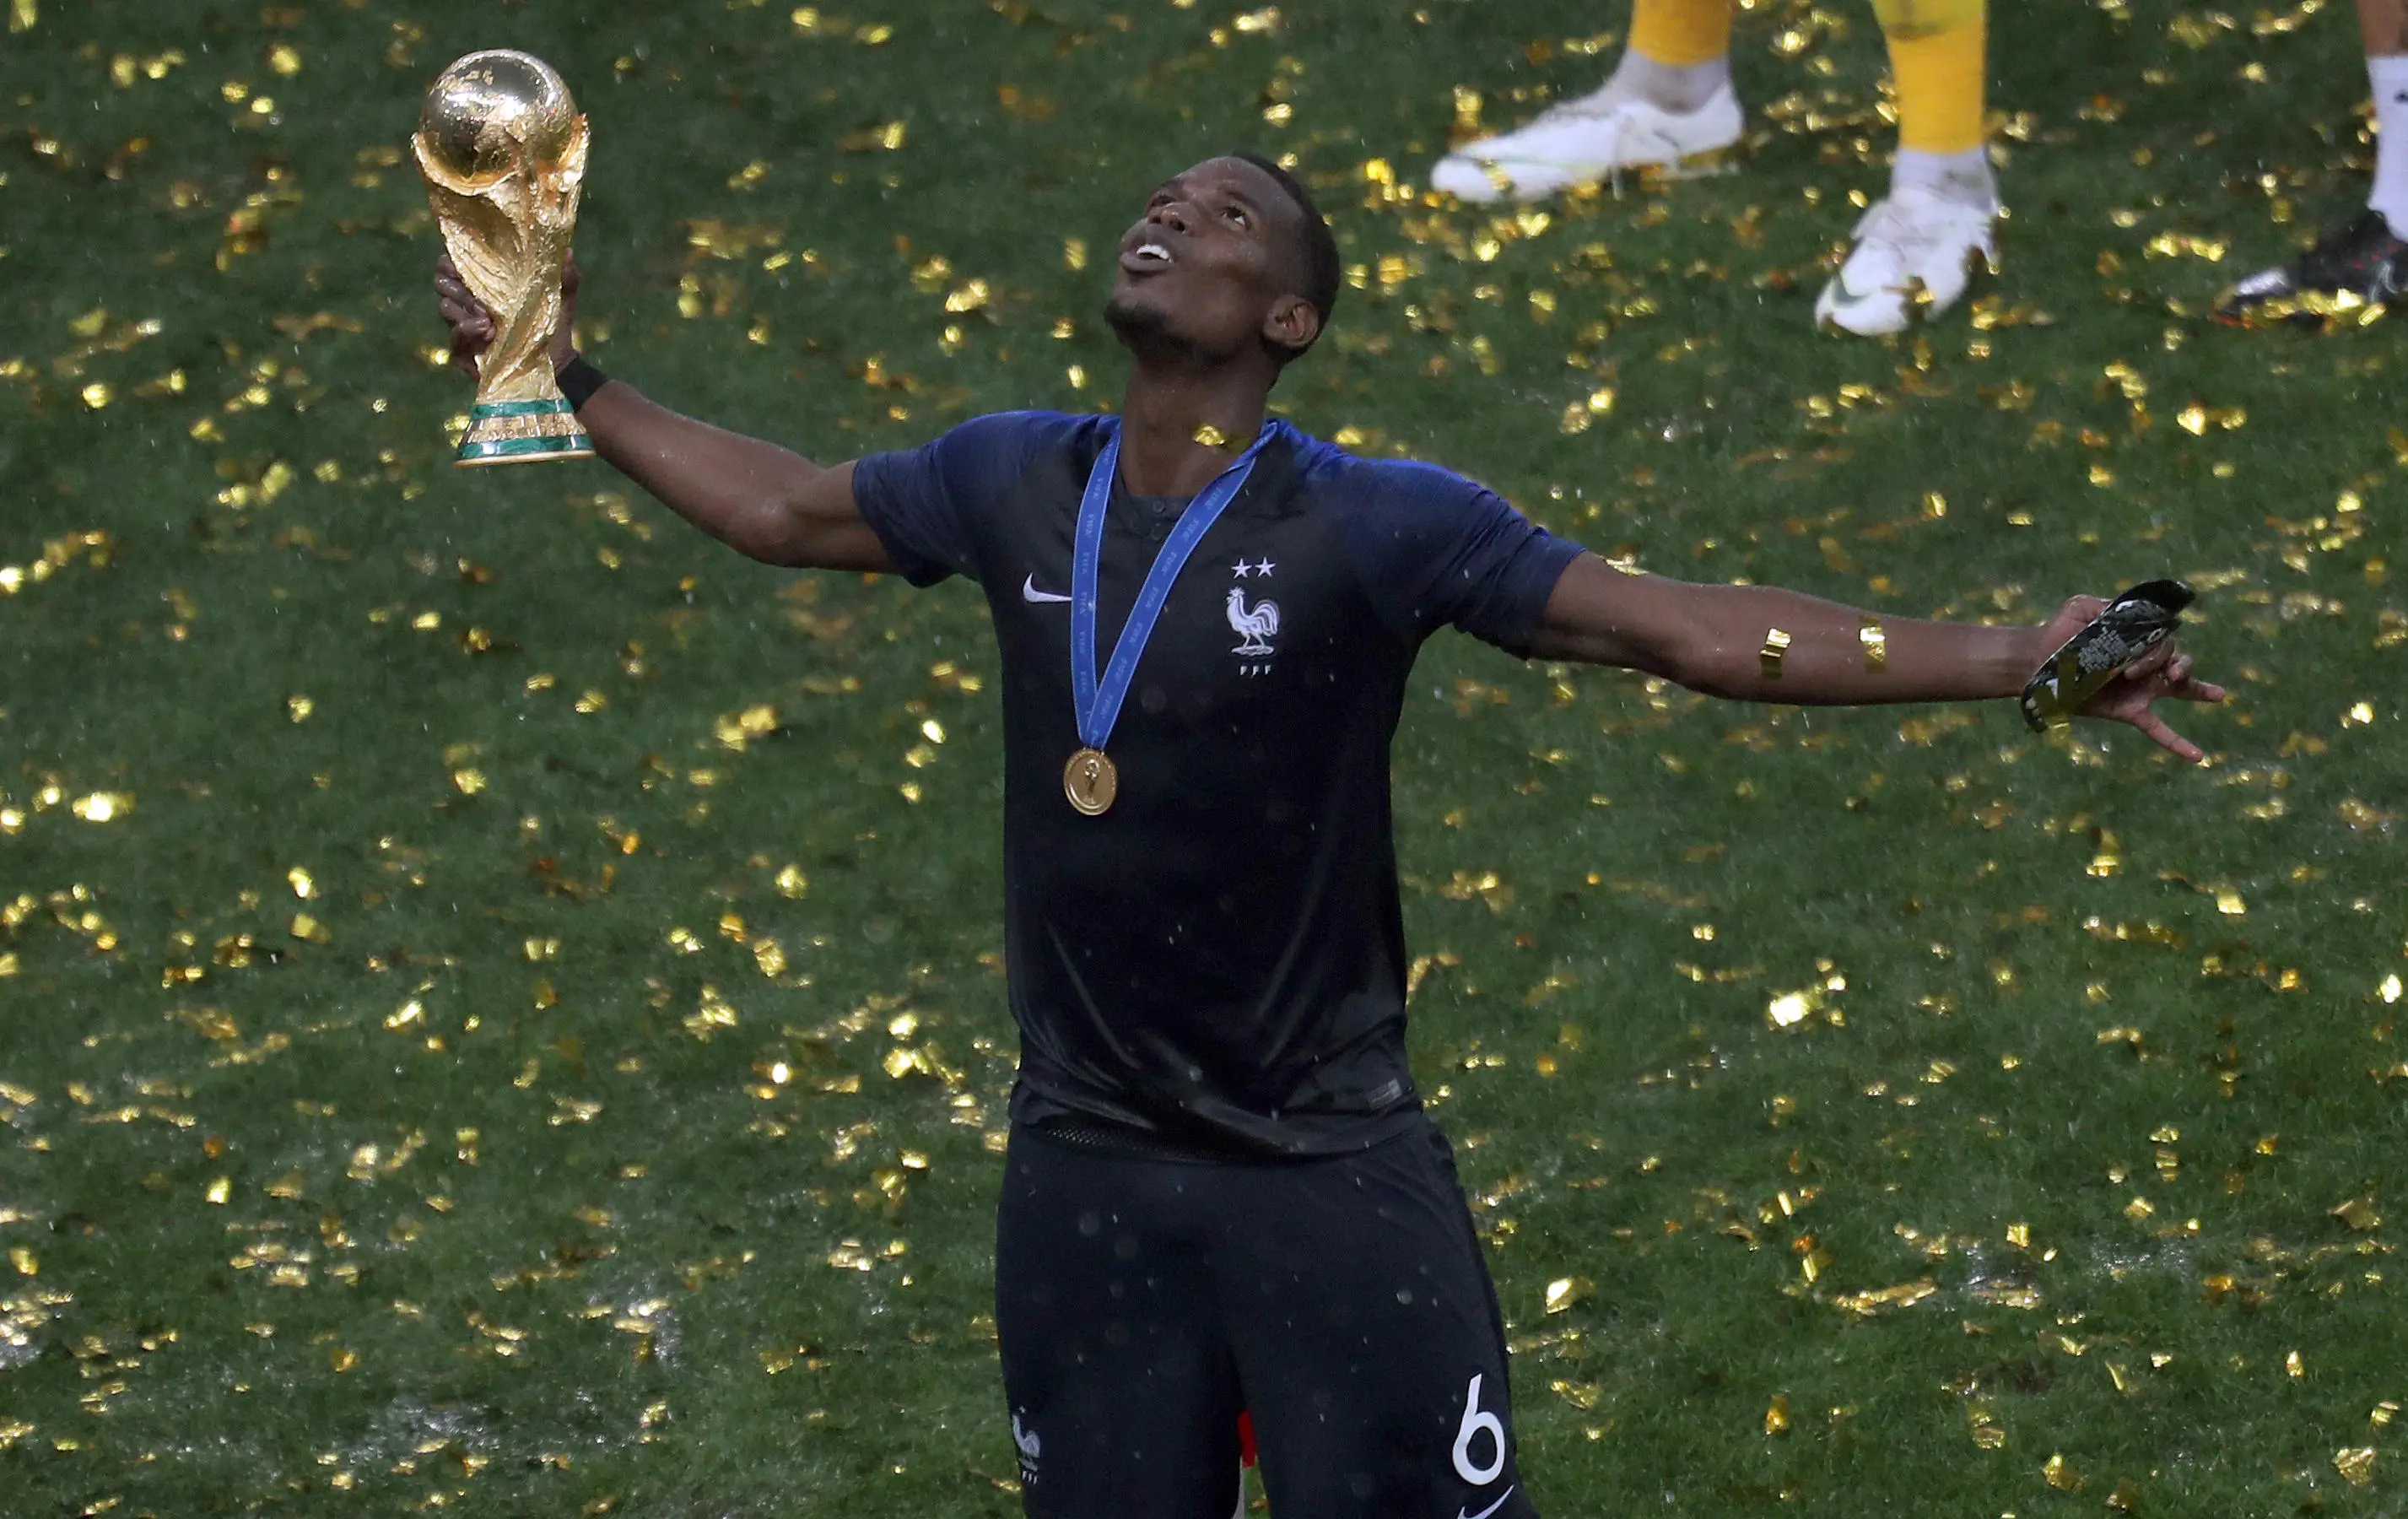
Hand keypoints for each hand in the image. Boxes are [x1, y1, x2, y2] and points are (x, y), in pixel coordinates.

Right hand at [432, 251, 579, 379]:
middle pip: (441, 282)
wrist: (557, 363)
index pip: (451, 262)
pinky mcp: (463, 351)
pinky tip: (487, 332)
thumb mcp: (562, 298)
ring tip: (490, 321)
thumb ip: (566, 276)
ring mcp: (462, 325)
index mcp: (483, 283)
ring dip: (465, 310)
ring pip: (444, 307)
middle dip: (459, 287)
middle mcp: (467, 301)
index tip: (469, 268)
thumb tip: (567, 251)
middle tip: (483, 301)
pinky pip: (454, 337)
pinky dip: (467, 331)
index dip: (452, 261)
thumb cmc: (554, 325)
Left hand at [2033, 595, 2227, 761]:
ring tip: (2215, 693)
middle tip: (2165, 674)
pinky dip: (2178, 743)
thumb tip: (2124, 610)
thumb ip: (2105, 607)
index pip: (2164, 639)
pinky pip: (2159, 729)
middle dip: (2175, 665)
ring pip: (2180, 687)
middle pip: (2177, 660)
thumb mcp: (2081, 609)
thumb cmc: (2060, 633)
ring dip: (2198, 689)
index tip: (2135, 658)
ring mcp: (2141, 688)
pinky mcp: (2130, 710)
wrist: (2039, 662)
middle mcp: (2145, 663)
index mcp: (2138, 640)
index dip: (2158, 648)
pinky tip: (2198, 756)